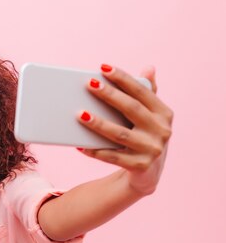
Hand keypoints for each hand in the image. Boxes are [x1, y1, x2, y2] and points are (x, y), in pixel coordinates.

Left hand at [78, 65, 172, 194]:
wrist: (148, 174)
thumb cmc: (144, 137)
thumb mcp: (150, 117)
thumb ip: (148, 93)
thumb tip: (148, 68)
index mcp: (164, 113)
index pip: (142, 91)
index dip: (123, 78)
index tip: (104, 68)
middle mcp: (162, 130)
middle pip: (131, 109)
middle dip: (109, 95)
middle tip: (89, 84)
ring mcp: (151, 149)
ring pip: (119, 134)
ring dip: (99, 124)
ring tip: (80, 114)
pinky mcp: (140, 166)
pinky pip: (112, 157)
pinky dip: (95, 151)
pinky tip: (79, 144)